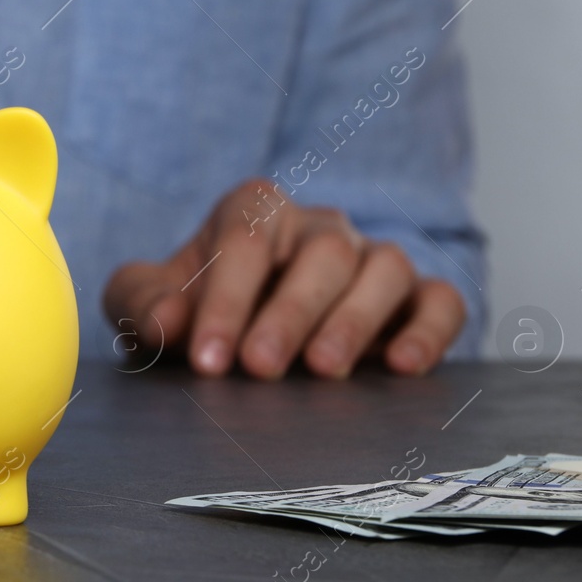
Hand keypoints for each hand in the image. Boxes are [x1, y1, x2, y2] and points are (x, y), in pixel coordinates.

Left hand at [102, 178, 465, 378]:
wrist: (241, 330)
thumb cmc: (194, 309)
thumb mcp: (148, 302)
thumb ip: (141, 304)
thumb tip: (165, 321)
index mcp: (253, 211)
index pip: (244, 239)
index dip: (226, 298)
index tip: (208, 358)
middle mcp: (319, 227)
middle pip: (321, 252)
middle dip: (290, 312)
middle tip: (260, 368)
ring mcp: (371, 259)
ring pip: (385, 268)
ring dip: (356, 319)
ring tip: (325, 370)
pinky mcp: (415, 300)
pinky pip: (440, 301)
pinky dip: (429, 331)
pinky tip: (402, 367)